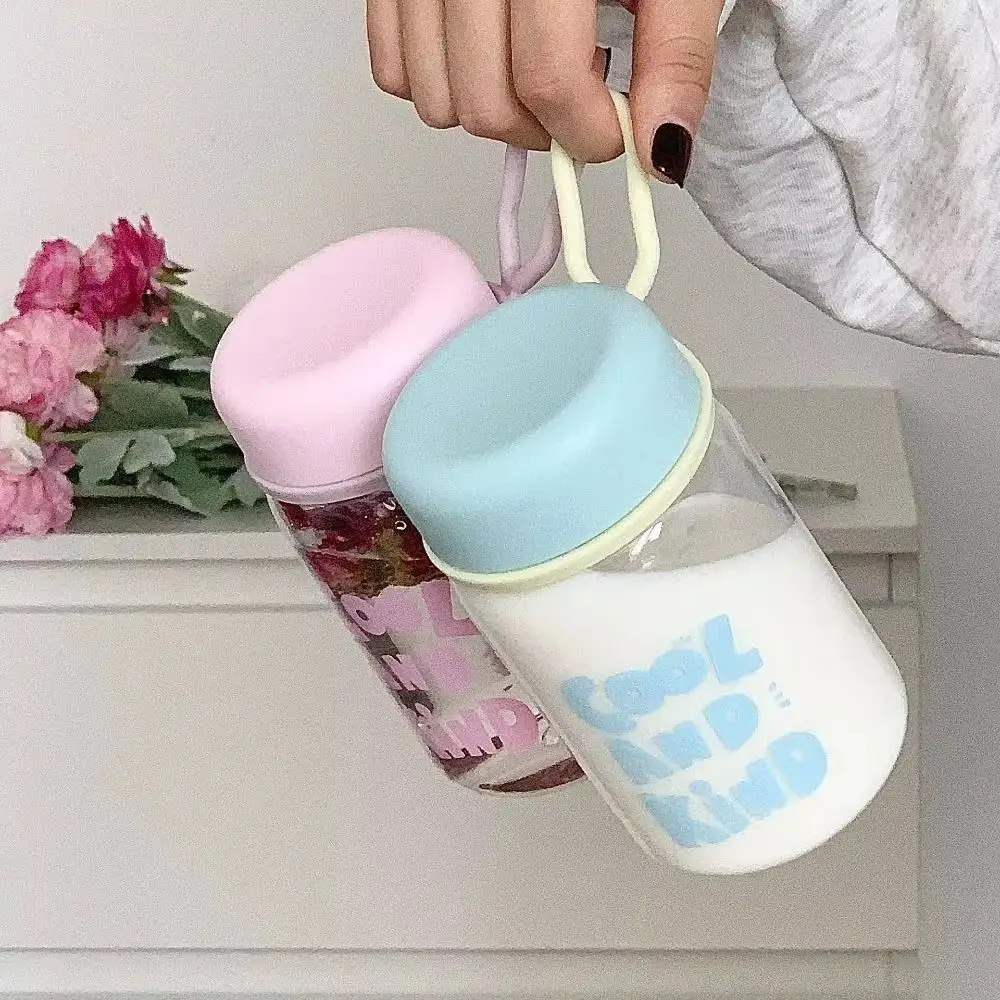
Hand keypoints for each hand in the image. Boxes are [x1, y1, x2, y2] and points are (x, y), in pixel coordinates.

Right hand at [366, 0, 723, 184]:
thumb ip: (673, 54)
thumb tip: (663, 147)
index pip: (548, 81)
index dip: (590, 132)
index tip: (616, 132)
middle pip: (486, 105)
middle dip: (544, 131)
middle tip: (582, 103)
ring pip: (436, 102)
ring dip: (495, 115)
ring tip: (537, 69)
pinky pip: (394, 71)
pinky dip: (443, 87)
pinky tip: (490, 58)